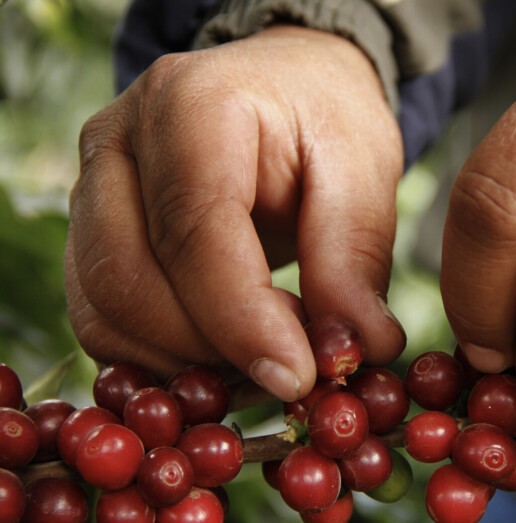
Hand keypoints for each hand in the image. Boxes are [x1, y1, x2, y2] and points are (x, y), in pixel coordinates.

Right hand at [66, 26, 404, 401]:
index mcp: (191, 105)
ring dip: (185, 362)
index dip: (242, 320)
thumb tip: (358, 350)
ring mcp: (91, 187)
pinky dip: (159, 358)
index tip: (299, 376)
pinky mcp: (89, 232)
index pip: (194, 231)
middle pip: (129, 280)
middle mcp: (118, 141)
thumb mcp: (362, 170)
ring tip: (267, 351)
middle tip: (293, 363)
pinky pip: (101, 320)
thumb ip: (353, 258)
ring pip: (104, 312)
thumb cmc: (324, 119)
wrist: (282, 88)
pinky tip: (225, 352)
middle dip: (213, 349)